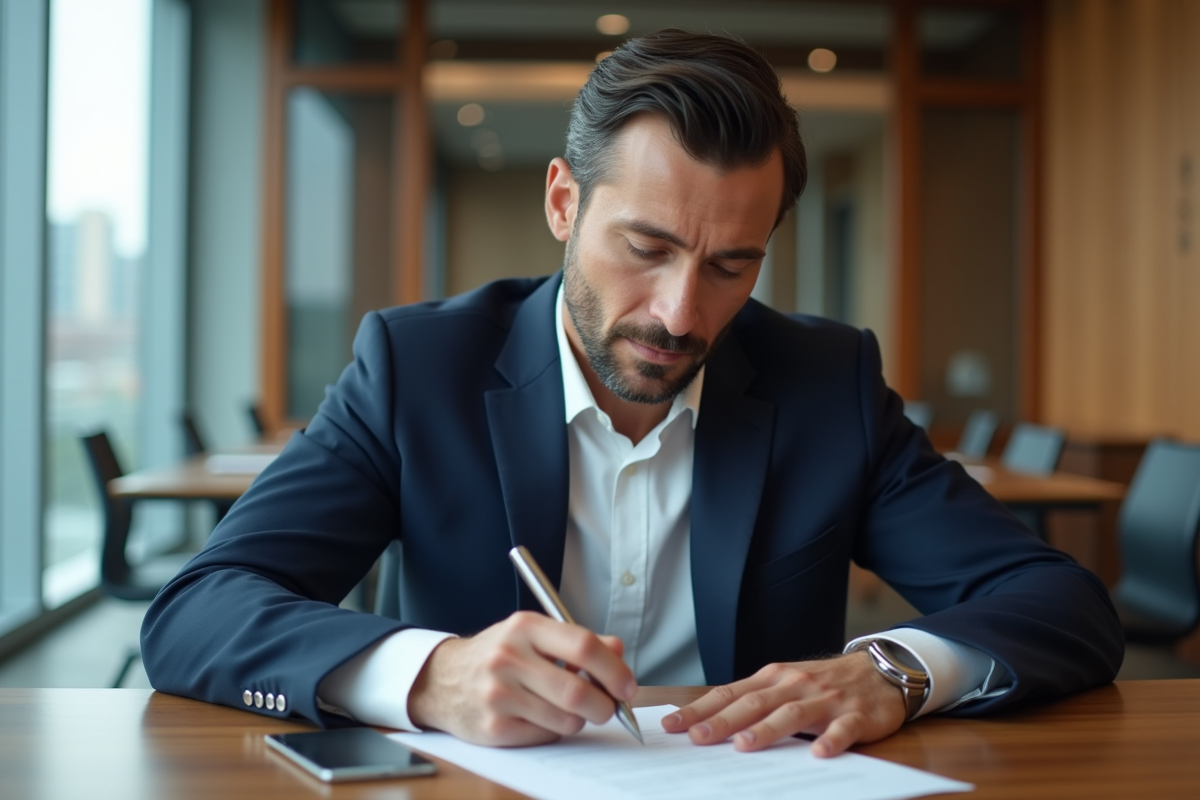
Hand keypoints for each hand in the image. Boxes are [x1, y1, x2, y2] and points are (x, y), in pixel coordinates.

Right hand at [407, 611, 635, 746]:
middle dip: (605, 706)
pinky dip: (553, 731)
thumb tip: (618, 651)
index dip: (614, 670)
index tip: (627, 686)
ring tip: (566, 708)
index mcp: (525, 627)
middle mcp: (509, 657)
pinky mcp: (494, 727)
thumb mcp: (533, 634)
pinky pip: (545, 736)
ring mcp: (499, 694)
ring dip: (578, 720)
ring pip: (566, 720)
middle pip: (578, 691)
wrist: (443, 680)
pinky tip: (539, 716)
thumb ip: (577, 641)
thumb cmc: (498, 655)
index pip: (583, 646)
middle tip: (609, 707)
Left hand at [660, 651, 906, 756]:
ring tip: (745, 745)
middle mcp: (794, 685)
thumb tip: (707, 722)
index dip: (699, 710)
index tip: (671, 725)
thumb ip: (753, 701)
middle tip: (697, 738)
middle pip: (754, 703)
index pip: (729, 694)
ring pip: (792, 714)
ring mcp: (825, 699)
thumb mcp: (785, 685)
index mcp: (772, 678)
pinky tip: (818, 754)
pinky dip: (830, 740)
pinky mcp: (856, 715)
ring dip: (767, 729)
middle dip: (723, 721)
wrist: (880, 670)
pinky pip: (842, 729)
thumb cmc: (822, 683)